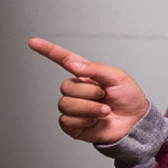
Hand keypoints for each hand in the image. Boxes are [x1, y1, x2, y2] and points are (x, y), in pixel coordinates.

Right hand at [28, 37, 149, 144]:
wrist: (134, 122)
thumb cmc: (129, 98)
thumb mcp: (118, 77)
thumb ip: (95, 68)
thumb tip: (73, 64)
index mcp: (87, 75)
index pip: (64, 60)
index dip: (48, 51)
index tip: (33, 42)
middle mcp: (77, 90)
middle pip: (66, 86)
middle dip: (90, 92)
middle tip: (105, 96)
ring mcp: (74, 107)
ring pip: (66, 103)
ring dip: (89, 108)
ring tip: (104, 110)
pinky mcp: (73, 125)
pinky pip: (67, 120)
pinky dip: (85, 121)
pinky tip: (95, 121)